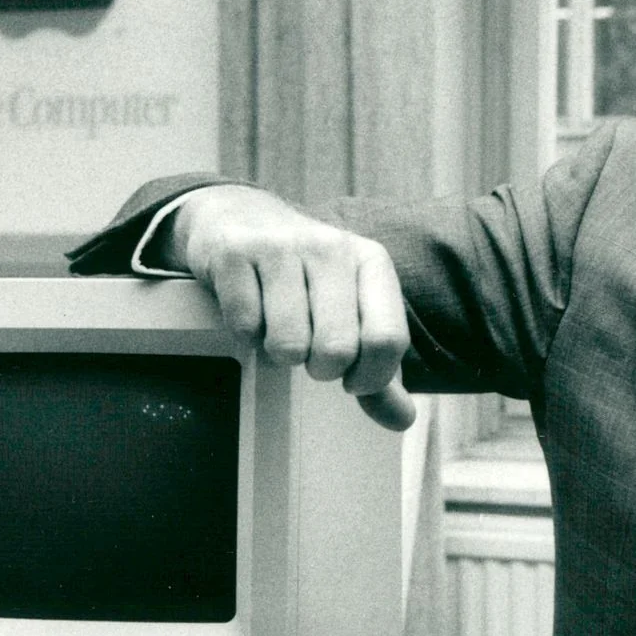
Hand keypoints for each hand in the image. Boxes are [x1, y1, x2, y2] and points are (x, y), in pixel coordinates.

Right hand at [164, 185, 414, 429]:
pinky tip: (251, 309)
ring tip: (278, 327)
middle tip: (309, 350)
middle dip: (319, 368)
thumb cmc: (303, 276)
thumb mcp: (351, 312)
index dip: (369, 377)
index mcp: (371, 262)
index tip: (352, 378)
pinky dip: (246, 334)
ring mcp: (280, 246)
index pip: (387, 339)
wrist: (238, 216)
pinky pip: (245, 327)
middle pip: (336, 349)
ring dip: (279, 353)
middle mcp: (331, 247)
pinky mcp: (234, 253)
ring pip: (288, 344)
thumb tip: (402, 419)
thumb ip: (379, 368)